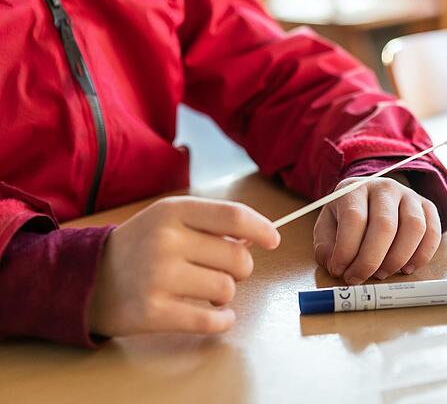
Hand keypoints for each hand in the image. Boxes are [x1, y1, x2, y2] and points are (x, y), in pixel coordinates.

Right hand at [88, 196, 279, 336]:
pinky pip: (211, 320)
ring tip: (203, 290)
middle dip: (239, 268)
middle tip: (220, 271)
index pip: (234, 216)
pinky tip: (217, 316)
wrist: (86, 278)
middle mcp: (165, 241)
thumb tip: (258, 238)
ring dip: (224, 295)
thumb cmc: (142, 246)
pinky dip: (222, 321)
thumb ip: (212, 224)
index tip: (273, 240)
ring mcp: (157, 276)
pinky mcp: (152, 312)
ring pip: (227, 289)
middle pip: (238, 258)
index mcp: (173, 212)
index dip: (261, 228)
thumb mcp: (170, 221)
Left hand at [313, 176, 441, 284]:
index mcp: (354, 189)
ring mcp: (409, 196)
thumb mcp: (328, 226)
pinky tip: (406, 268)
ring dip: (397, 259)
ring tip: (382, 273)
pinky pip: (433, 232)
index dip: (347, 249)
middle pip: (385, 225)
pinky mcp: (427, 207)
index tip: (340, 270)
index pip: (354, 218)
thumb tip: (336, 267)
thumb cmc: (348, 217)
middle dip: (370, 260)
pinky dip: (422, 256)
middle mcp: (384, 188)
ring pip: (414, 228)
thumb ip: (325, 247)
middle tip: (359, 278)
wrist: (372, 198)